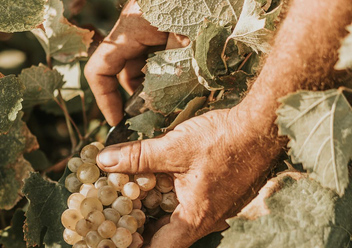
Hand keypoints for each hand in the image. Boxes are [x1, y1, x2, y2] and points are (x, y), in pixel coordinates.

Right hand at [85, 0, 231, 125]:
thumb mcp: (188, 31)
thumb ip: (177, 67)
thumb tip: (165, 102)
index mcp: (129, 33)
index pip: (99, 71)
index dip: (104, 99)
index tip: (118, 121)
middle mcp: (133, 34)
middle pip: (125, 74)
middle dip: (140, 98)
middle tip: (162, 117)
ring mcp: (147, 30)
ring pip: (144, 67)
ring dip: (159, 84)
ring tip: (181, 99)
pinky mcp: (162, 27)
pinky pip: (158, 55)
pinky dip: (169, 69)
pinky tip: (190, 77)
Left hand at [96, 106, 280, 247]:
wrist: (260, 127)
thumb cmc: (222, 141)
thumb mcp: (173, 148)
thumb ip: (137, 157)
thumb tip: (104, 161)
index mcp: (194, 219)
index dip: (131, 246)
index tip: (111, 239)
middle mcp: (202, 219)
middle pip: (160, 234)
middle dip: (134, 226)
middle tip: (108, 214)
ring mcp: (208, 206)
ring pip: (169, 217)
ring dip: (146, 208)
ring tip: (120, 196)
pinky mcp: (210, 192)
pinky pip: (180, 202)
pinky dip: (160, 195)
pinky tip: (147, 180)